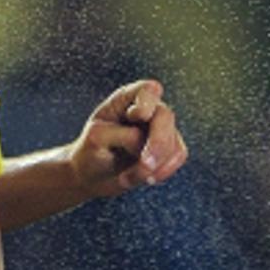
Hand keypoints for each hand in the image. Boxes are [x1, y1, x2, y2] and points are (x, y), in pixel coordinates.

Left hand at [68, 78, 187, 197]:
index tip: (136, 116)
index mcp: (126, 100)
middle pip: (165, 116)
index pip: (148, 89)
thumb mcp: (98, 139)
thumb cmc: (91, 152)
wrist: (92, 176)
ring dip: (153, 165)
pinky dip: (162, 171)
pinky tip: (146, 179)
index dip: (147, 101)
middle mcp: (148, 109)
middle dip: (156, 143)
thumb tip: (147, 143)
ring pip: (173, 140)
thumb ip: (123, 134)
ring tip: (128, 177)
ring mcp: (160, 128)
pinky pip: (178, 155)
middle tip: (144, 165)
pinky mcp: (169, 148)